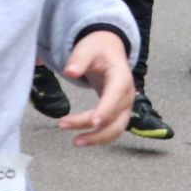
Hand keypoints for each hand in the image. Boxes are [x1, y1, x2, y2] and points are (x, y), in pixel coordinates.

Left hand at [55, 31, 135, 146]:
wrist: (109, 50)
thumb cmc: (98, 50)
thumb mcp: (87, 49)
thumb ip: (79, 59)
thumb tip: (69, 72)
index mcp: (121, 77)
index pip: (116, 95)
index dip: (106, 109)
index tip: (93, 121)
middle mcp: (127, 95)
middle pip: (115, 117)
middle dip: (92, 127)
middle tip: (64, 125)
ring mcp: (124, 106)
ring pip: (116, 129)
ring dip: (96, 138)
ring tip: (75, 141)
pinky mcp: (118, 113)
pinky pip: (112, 130)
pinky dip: (98, 137)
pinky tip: (82, 138)